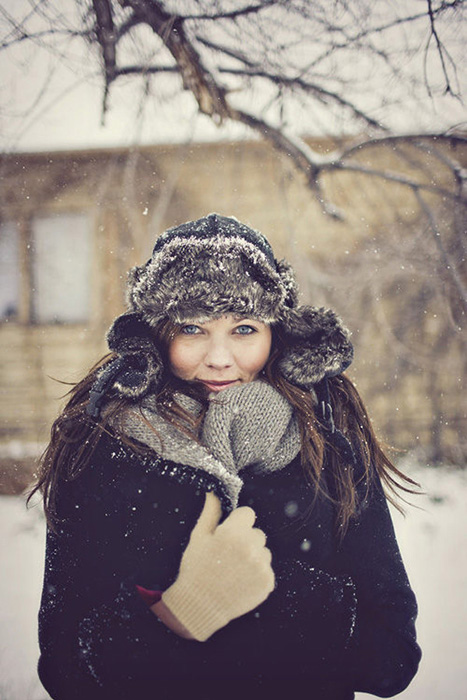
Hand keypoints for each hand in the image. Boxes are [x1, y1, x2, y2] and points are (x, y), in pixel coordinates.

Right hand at [160, 492, 274, 640]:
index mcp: (233, 534)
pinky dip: (257, 574)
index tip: (228, 534)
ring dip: (253, 556)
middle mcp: (250, 548)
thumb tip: (214, 492)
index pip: (248, 514)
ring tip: (234, 569)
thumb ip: (210, 512)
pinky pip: (267, 569)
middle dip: (245, 539)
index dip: (237, 522)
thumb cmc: (196, 568)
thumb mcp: (199, 537)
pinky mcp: (267, 583)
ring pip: (263, 551)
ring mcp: (261, 567)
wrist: (200, 606)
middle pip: (257, 533)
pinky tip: (241, 580)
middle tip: (228, 555)